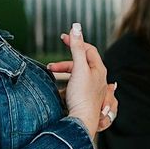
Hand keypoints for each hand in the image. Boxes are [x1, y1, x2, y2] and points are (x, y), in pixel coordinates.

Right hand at [48, 24, 106, 138]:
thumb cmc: (82, 95)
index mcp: (99, 69)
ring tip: (52, 78)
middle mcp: (98, 78)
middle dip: (64, 62)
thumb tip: (76, 27)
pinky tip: (58, 91)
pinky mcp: (85, 99)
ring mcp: (92, 89)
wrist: (81, 121)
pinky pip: (74, 88)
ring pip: (76, 76)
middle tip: (50, 66)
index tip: (62, 37)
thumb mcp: (78, 68)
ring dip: (63, 74)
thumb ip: (77, 47)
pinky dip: (64, 86)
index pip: (88, 49)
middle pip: (81, 63)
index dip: (76, 41)